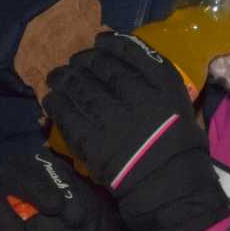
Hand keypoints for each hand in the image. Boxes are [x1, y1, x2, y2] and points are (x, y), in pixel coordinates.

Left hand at [43, 33, 229, 230]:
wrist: (168, 187)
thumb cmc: (175, 145)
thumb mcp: (177, 103)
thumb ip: (152, 78)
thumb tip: (121, 54)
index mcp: (162, 86)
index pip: (127, 51)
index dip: (108, 44)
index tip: (99, 43)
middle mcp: (137, 96)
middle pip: (98, 66)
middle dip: (82, 61)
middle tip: (75, 63)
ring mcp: (111, 117)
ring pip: (76, 85)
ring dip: (62, 78)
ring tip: (57, 77)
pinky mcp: (90, 138)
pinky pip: (64, 111)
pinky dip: (55, 102)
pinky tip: (53, 99)